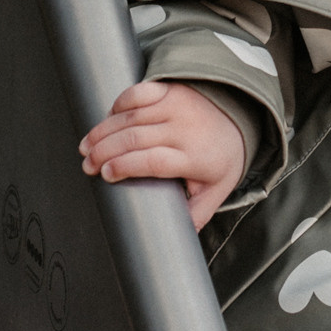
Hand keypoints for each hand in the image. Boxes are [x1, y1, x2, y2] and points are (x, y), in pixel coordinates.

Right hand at [79, 79, 249, 228]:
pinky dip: (120, 102)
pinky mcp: (171, 89)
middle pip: (135, 138)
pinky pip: (139, 92)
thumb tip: (178, 240)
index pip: (153, 160)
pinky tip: (107, 117)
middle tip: (88, 164)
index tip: (106, 175)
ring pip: (131, 116)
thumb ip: (197, 214)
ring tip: (87, 146)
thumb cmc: (224, 155)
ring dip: (104, 130)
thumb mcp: (217, 189)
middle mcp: (184, 128)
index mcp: (194, 156)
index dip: (126, 166)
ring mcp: (177, 105)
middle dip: (105, 151)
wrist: (243, 115)